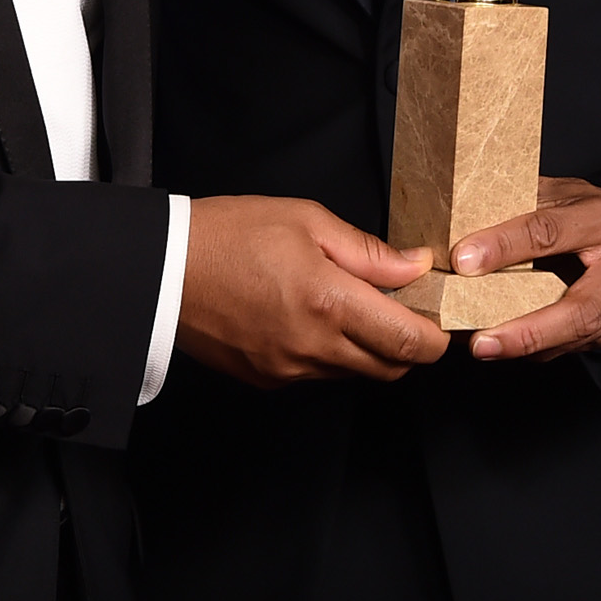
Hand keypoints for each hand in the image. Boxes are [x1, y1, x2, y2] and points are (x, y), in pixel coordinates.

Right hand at [177, 196, 447, 388]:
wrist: (162, 270)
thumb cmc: (230, 234)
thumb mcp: (305, 221)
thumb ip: (367, 251)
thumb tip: (415, 266)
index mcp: (328, 302)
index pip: (409, 343)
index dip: (435, 336)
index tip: (438, 315)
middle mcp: (313, 346)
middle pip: (391, 368)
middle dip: (407, 344)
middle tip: (400, 307)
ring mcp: (289, 370)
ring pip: (355, 373)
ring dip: (367, 348)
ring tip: (349, 305)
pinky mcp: (268, 380)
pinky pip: (318, 375)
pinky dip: (330, 354)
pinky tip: (312, 318)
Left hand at [453, 176, 600, 361]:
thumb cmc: (581, 212)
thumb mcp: (554, 197)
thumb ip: (518, 209)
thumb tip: (460, 229)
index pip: (550, 232)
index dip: (504, 247)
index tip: (464, 262)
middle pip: (581, 309)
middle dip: (528, 331)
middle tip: (481, 343)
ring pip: (577, 336)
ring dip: (526, 347)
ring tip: (483, 347)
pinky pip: (573, 347)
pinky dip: (536, 350)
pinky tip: (506, 346)